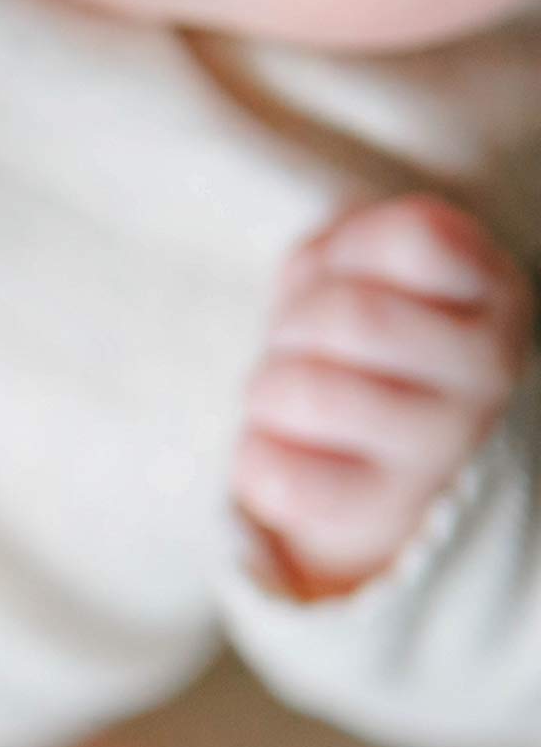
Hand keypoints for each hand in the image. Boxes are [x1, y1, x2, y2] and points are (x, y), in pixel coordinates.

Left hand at [234, 195, 532, 597]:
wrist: (370, 452)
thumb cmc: (361, 332)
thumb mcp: (358, 262)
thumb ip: (346, 246)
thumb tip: (323, 283)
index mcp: (492, 293)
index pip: (418, 236)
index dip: (350, 249)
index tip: (353, 276)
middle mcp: (488, 371)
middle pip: (347, 316)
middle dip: (296, 323)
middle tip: (305, 345)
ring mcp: (441, 448)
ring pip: (304, 393)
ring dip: (266, 387)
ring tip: (295, 397)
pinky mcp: (377, 510)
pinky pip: (274, 471)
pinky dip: (254, 452)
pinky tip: (291, 448)